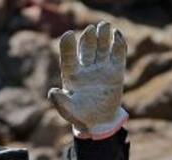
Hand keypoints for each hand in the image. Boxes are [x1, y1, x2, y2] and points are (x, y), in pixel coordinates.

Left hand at [48, 21, 127, 135]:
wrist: (99, 122)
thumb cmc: (80, 116)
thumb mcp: (69, 111)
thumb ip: (61, 102)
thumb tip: (53, 91)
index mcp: (72, 75)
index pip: (69, 57)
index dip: (68, 46)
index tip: (68, 35)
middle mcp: (86, 68)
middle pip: (87, 49)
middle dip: (88, 38)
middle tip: (90, 29)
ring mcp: (101, 68)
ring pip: (102, 48)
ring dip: (103, 36)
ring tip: (104, 25)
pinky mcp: (115, 72)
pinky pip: (117, 55)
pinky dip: (119, 45)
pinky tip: (118, 34)